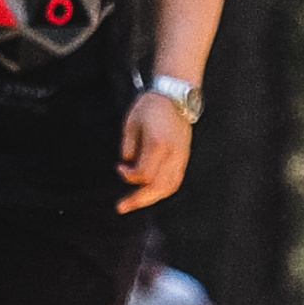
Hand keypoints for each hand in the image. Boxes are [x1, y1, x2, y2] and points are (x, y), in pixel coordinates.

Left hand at [117, 89, 193, 211]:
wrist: (175, 97)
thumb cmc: (150, 107)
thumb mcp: (131, 124)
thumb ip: (127, 148)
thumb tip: (126, 166)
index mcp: (158, 144)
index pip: (143, 173)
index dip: (128, 175)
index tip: (119, 168)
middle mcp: (173, 154)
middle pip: (158, 186)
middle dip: (138, 200)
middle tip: (121, 207)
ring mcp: (182, 157)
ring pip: (169, 187)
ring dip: (151, 198)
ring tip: (135, 203)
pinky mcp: (184, 158)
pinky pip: (175, 181)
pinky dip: (162, 190)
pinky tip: (150, 193)